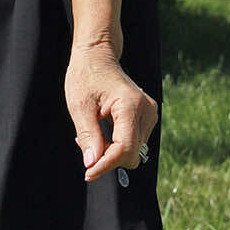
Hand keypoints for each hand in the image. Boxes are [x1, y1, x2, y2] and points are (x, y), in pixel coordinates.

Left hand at [64, 43, 158, 184]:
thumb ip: (88, 136)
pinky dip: (116, 145)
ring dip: (110, 151)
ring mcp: (150, 114)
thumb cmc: (86, 76)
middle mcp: (147, 111)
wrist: (98, 56)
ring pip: (132, 151)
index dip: (106, 165)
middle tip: (83, 144)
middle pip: (131, 154)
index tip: (88, 173)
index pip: (124, 148)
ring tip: (91, 133)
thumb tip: (92, 163)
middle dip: (107, 158)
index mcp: (131, 105)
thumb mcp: (79, 106)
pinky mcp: (147, 117)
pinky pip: (133, 142)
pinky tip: (102, 132)